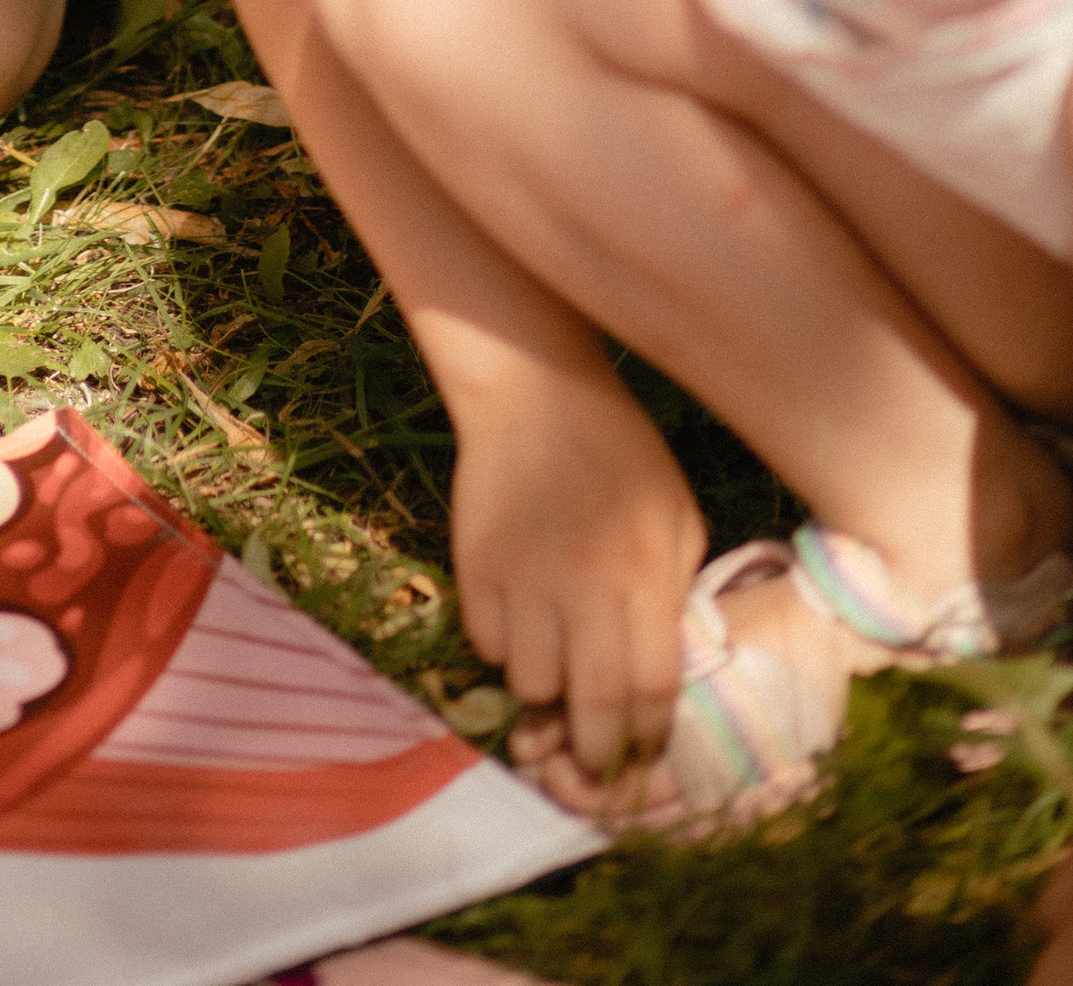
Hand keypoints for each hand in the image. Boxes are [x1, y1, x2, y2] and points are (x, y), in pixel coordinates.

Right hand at [449, 361, 706, 790]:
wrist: (533, 390)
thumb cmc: (621, 454)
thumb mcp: (675, 516)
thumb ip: (674, 595)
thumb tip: (662, 674)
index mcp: (645, 571)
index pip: (653, 689)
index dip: (650, 737)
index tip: (644, 753)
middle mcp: (584, 583)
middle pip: (593, 706)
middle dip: (598, 752)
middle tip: (597, 759)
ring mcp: (523, 576)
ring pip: (532, 684)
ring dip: (547, 688)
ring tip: (556, 661)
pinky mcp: (475, 565)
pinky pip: (488, 644)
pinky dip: (506, 646)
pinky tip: (520, 614)